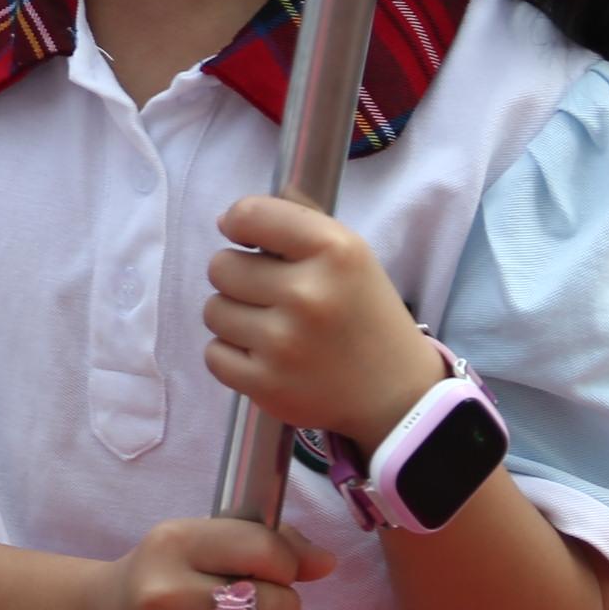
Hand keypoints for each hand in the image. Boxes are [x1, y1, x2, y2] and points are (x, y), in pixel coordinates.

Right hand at [79, 516, 336, 609]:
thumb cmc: (168, 576)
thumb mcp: (204, 541)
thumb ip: (270, 543)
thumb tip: (326, 563)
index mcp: (173, 543)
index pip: (264, 550)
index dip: (286, 562)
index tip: (275, 569)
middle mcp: (163, 594)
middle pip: (271, 604)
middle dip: (283, 605)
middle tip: (263, 606)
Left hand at [201, 194, 444, 444]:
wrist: (395, 394)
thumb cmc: (365, 314)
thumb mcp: (351, 255)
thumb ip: (297, 223)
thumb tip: (230, 217)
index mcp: (334, 250)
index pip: (249, 215)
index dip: (238, 224)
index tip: (246, 239)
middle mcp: (307, 293)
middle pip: (221, 267)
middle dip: (238, 276)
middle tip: (268, 293)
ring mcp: (284, 343)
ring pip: (213, 311)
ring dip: (233, 316)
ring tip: (269, 326)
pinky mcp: (267, 384)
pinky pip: (213, 354)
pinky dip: (231, 355)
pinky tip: (264, 355)